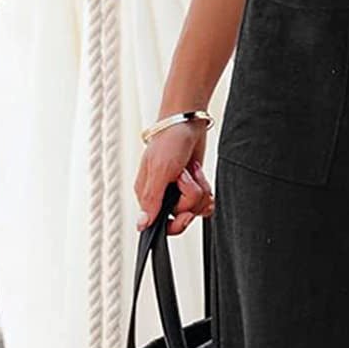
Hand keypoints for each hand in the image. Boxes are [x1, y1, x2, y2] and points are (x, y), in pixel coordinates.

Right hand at [134, 121, 213, 235]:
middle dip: (191, 202)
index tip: (186, 214)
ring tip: (193, 172)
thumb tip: (141, 225)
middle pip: (181, 218)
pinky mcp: (193, 185)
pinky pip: (204, 201)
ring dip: (200, 190)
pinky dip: (207, 190)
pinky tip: (202, 178)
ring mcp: (179, 191)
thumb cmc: (169, 141)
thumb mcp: (160, 171)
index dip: (176, 223)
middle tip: (189, 185)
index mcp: (148, 195)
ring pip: (195, 208)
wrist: (188, 122)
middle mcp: (162, 195)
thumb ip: (152, 200)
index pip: (159, 225)